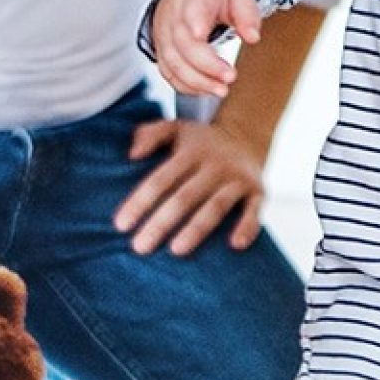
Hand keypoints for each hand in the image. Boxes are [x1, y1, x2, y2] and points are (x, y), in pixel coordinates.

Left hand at [114, 119, 267, 257]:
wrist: (248, 134)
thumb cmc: (201, 141)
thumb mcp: (175, 128)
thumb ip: (150, 135)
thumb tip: (131, 154)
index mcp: (191, 152)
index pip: (161, 179)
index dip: (140, 202)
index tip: (121, 226)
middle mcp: (215, 165)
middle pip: (185, 197)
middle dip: (161, 223)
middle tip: (140, 247)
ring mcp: (238, 179)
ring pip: (216, 206)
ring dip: (197, 229)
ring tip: (176, 251)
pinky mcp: (259, 191)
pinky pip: (254, 210)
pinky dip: (247, 226)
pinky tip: (235, 245)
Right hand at [147, 0, 261, 97]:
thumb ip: (247, 13)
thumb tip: (253, 37)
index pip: (193, 6)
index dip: (194, 20)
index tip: (200, 34)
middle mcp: (175, 15)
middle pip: (183, 42)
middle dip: (206, 64)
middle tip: (230, 76)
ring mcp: (165, 34)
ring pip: (173, 62)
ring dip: (198, 80)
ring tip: (221, 90)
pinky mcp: (163, 50)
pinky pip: (169, 72)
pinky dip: (187, 85)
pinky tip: (206, 89)